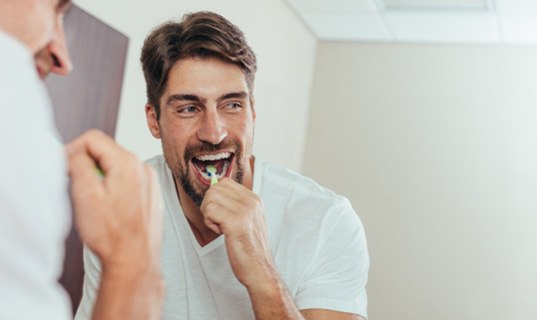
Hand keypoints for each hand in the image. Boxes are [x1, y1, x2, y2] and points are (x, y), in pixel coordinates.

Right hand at [66, 130, 162, 273]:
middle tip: (75, 185)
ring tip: (94, 202)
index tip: (62, 165)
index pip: (94, 138)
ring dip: (101, 177)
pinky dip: (115, 188)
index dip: (72, 148)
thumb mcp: (85, 195)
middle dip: (87, 164)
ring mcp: (151, 183)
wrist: (135, 261)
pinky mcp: (152, 196)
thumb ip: (78, 164)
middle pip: (107, 152)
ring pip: (117, 168)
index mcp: (128, 163)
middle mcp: (143, 169)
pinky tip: (110, 210)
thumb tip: (74, 151)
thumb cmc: (112, 234)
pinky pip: (129, 182)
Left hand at [200, 178, 276, 289]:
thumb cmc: (250, 249)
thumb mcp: (248, 220)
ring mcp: (245, 211)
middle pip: (216, 188)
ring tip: (220, 228)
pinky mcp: (236, 223)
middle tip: (217, 221)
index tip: (221, 213)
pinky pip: (210, 211)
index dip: (215, 197)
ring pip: (210, 198)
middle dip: (209, 204)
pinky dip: (210, 223)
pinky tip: (221, 233)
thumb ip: (236, 205)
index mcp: (255, 199)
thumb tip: (214, 191)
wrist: (259, 269)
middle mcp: (251, 202)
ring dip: (209, 215)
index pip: (225, 182)